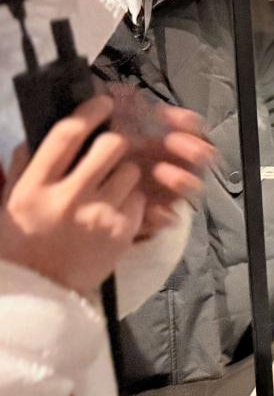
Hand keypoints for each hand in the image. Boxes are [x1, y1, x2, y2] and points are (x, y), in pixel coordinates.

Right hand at [0, 96, 145, 296]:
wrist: (39, 293)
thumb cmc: (21, 242)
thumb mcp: (10, 201)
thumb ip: (25, 165)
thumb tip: (44, 129)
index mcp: (34, 188)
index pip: (67, 135)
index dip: (90, 111)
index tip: (102, 102)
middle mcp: (68, 199)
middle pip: (110, 146)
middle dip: (115, 139)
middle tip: (113, 143)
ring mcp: (99, 216)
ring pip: (130, 170)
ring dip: (124, 171)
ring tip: (111, 184)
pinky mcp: (122, 232)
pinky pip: (139, 198)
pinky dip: (131, 199)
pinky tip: (115, 208)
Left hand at [106, 88, 210, 238]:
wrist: (96, 197)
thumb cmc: (111, 161)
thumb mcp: (115, 132)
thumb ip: (121, 113)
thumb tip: (118, 88)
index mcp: (169, 143)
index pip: (191, 127)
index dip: (185, 120)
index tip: (167, 114)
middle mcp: (176, 165)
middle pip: (203, 155)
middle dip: (192, 147)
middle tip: (173, 142)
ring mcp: (171, 191)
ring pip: (193, 185)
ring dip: (181, 177)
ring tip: (161, 172)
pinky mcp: (161, 215)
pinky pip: (171, 216)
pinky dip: (164, 212)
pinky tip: (152, 207)